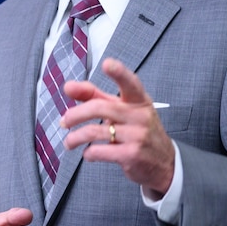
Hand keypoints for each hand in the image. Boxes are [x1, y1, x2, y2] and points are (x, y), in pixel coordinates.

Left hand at [61, 57, 174, 196]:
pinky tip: (88, 153)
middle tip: (64, 121)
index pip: (130, 83)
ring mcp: (138, 136)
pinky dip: (88, 153)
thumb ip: (94, 96)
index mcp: (138, 100)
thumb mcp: (121, 109)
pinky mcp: (132, 155)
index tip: (107, 64)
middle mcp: (140, 115)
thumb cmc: (137, 129)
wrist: (163, 161)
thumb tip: (68, 87)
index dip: (119, 73)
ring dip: (75, 137)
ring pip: (94, 131)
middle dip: (75, 115)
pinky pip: (99, 151)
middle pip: (99, 108)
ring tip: (69, 142)